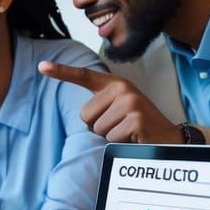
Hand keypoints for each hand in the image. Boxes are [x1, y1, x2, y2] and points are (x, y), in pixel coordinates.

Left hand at [37, 62, 182, 143]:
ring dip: (110, 135)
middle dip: (98, 126)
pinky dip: (120, 143)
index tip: (41, 66)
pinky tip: (134, 137)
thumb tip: (83, 115)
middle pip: (84, 115)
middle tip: (120, 125)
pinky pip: (110, 138)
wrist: (168, 136)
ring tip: (128, 131)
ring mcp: (130, 102)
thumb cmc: (136, 124)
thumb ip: (101, 105)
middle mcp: (122, 88)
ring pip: (96, 128)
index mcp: (115, 84)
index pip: (84, 76)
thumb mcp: (118, 108)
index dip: (61, 71)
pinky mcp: (135, 119)